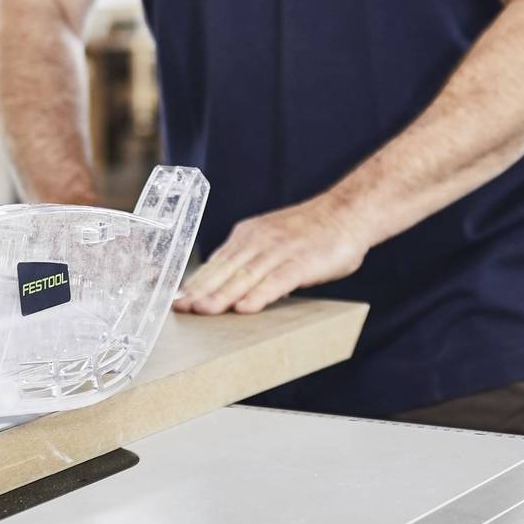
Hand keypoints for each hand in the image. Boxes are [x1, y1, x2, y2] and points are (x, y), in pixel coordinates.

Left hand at [174, 196, 372, 315]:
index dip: (194, 283)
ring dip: (221, 294)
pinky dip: (259, 295)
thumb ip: (249, 259)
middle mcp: (258, 240)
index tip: (174, 300)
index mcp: (247, 236)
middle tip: (177, 309)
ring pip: (245, 275)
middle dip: (199, 290)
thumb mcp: (271, 239)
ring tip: (202, 311)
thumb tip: (224, 284)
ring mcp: (280, 250)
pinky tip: (244, 308)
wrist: (348, 212)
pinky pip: (277, 280)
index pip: (214, 263)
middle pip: (223, 269)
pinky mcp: (302, 261)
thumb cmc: (311, 233)